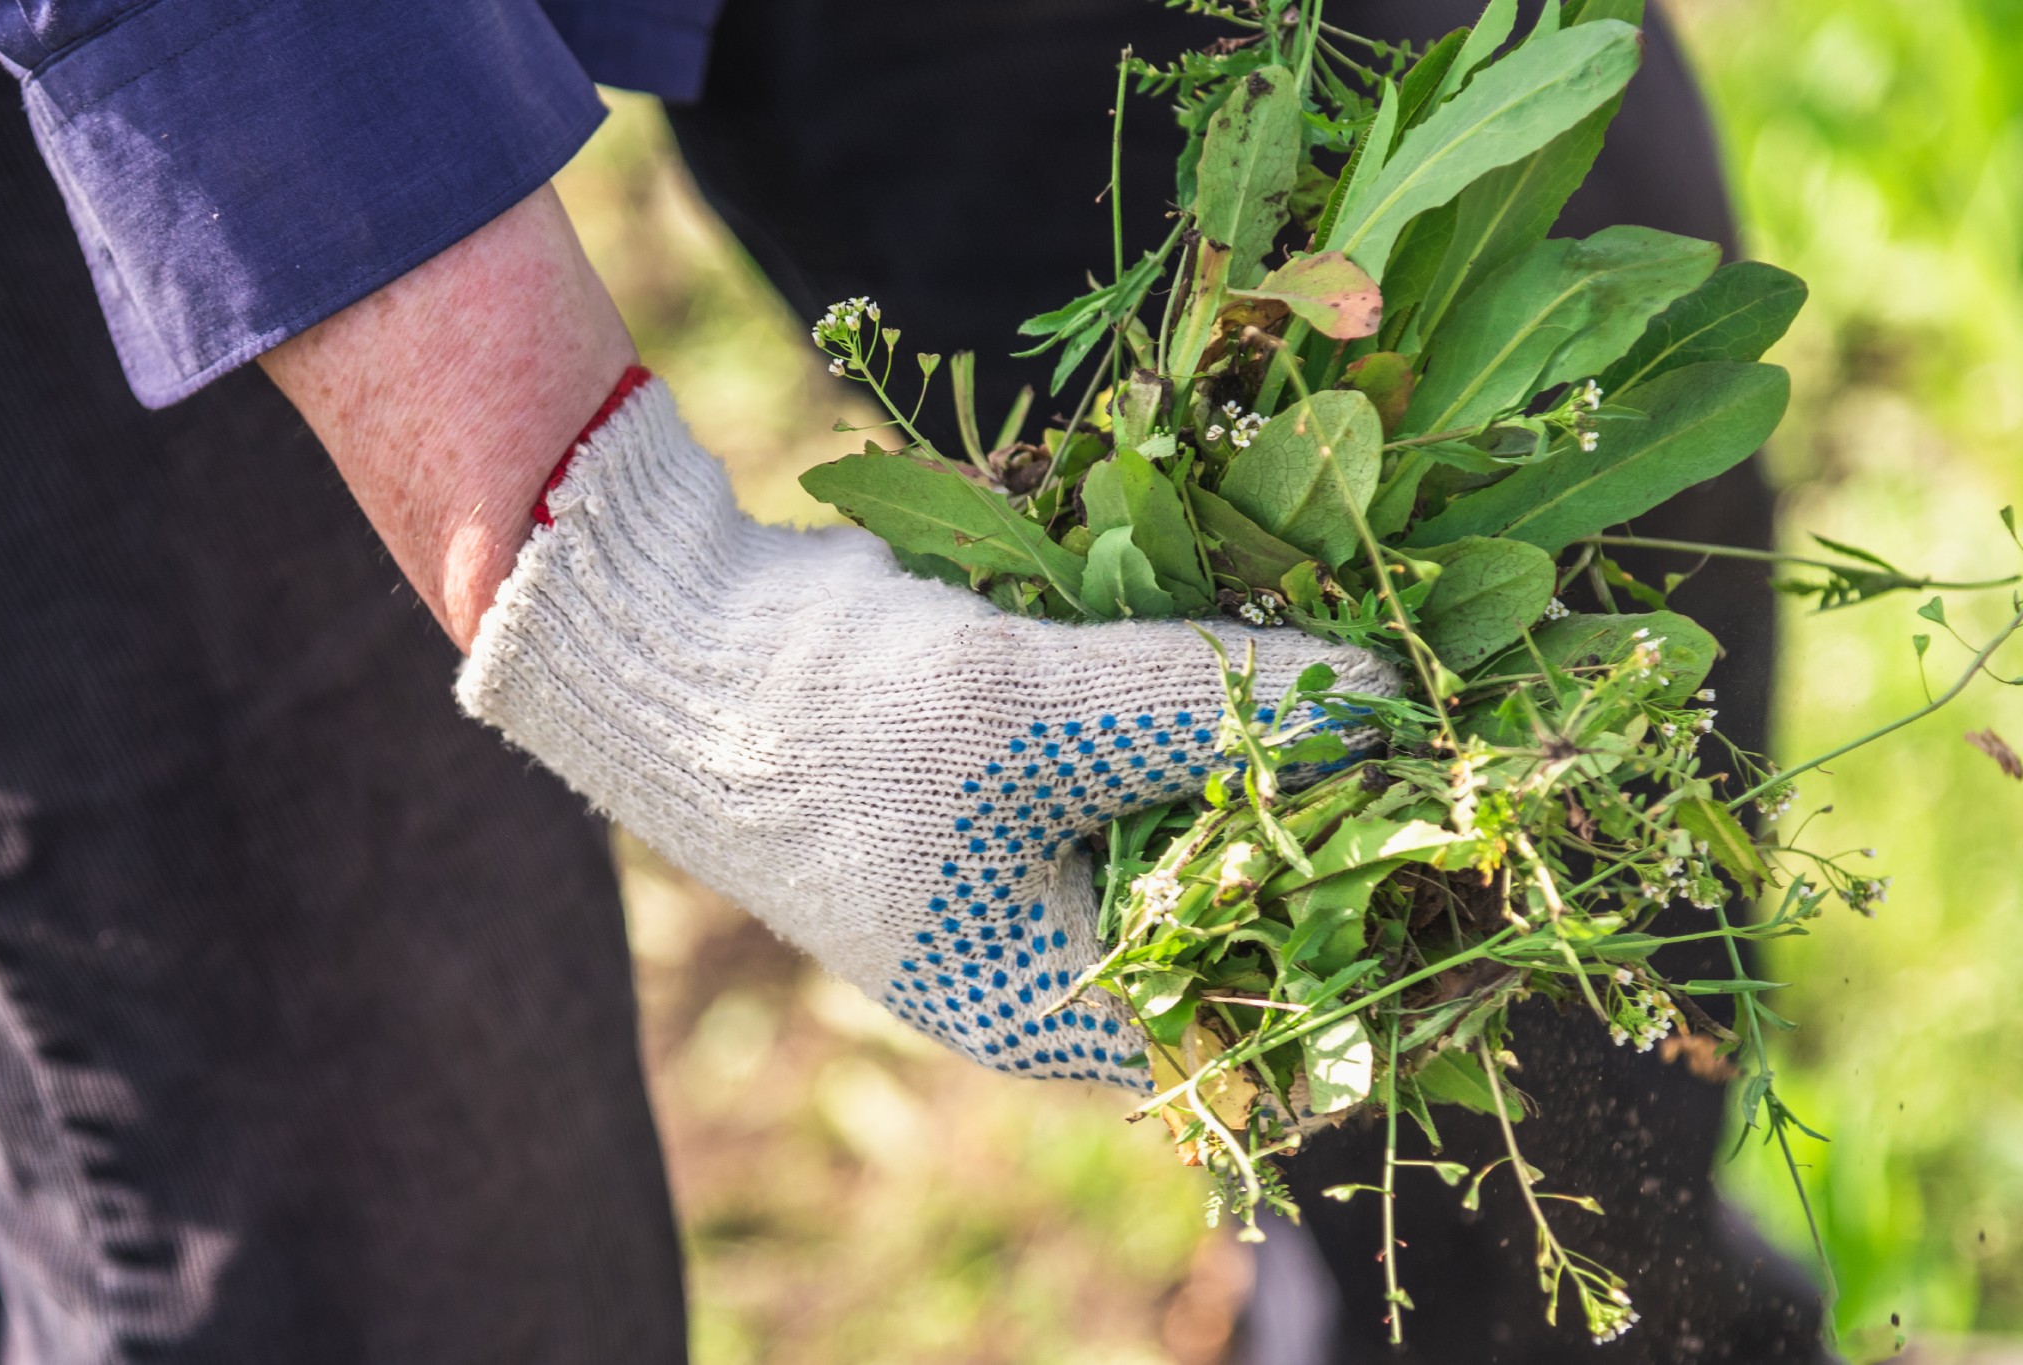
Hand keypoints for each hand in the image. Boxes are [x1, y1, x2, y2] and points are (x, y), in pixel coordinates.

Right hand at [460, 373, 1401, 1082]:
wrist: (684, 645)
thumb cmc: (836, 723)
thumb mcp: (1033, 717)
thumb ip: (1210, 707)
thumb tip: (1388, 700)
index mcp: (1056, 1002)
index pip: (1263, 1017)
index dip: (1374, 946)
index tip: (1464, 842)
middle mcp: (1062, 946)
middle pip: (1252, 904)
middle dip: (1339, 813)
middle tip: (1442, 718)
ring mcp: (1047, 851)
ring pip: (1208, 807)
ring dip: (1279, 734)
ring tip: (1380, 652)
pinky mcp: (1038, 765)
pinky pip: (1154, 742)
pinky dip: (1206, 687)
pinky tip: (1276, 620)